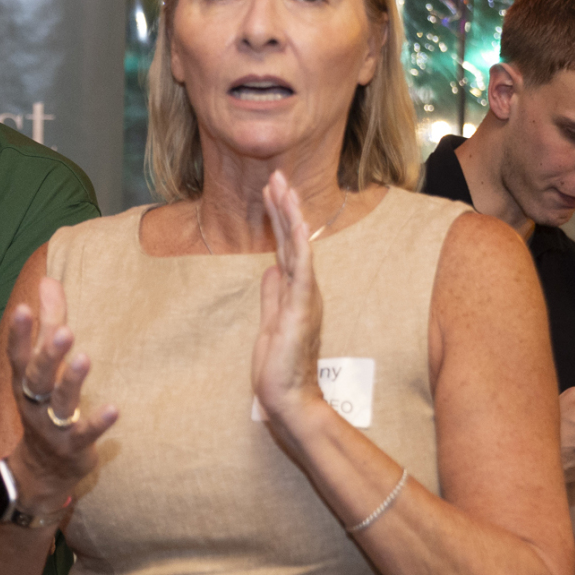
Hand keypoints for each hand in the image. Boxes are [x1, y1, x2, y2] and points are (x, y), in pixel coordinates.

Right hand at [4, 275, 117, 511]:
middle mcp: (34, 403)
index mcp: (24, 382)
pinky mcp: (73, 446)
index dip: (19, 333)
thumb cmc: (45, 404)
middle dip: (48, 355)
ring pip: (60, 403)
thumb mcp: (42, 365)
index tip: (23, 308)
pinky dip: (97, 422)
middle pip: (37, 377)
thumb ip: (48, 321)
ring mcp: (52, 426)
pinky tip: (114, 409)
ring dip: (72, 381)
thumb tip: (48, 279)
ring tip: (85, 359)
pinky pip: (84, 433)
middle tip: (64, 331)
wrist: (42, 470)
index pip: (17, 355)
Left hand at [252, 172, 328, 447]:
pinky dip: (300, 245)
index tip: (271, 190)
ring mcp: (304, 297)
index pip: (285, 248)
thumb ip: (271, 297)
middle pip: (292, 241)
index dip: (278, 218)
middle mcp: (304, 290)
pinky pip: (302, 270)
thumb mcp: (269, 324)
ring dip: (290, 216)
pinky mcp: (301, 309)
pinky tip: (298, 223)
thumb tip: (269, 270)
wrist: (287, 399)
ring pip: (298, 248)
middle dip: (284, 207)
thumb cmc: (279, 367)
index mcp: (295, 292)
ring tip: (283, 187)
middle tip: (277, 175)